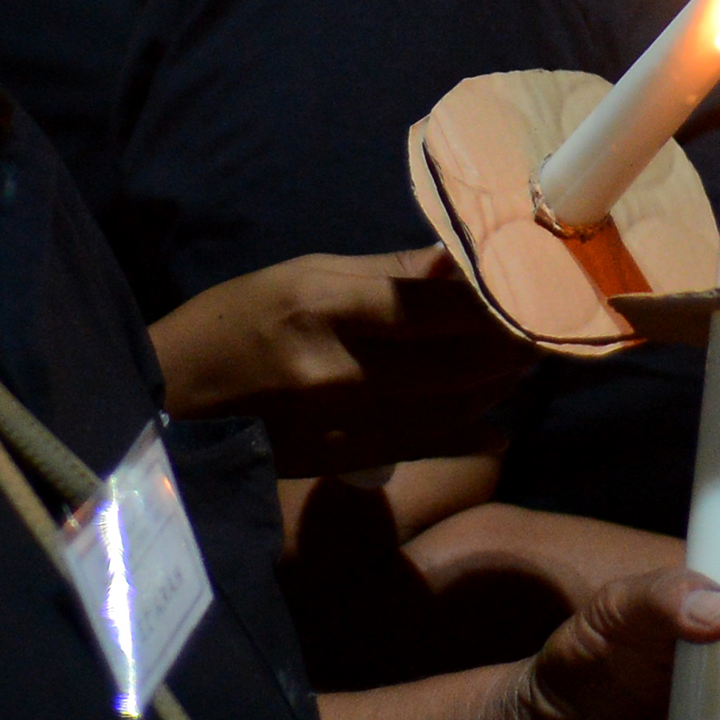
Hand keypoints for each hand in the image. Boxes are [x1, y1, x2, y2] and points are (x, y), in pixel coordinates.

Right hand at [150, 247, 533, 476]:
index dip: (496, 298)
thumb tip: (458, 259)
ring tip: (524, 364)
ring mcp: (342, 422)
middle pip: (455, 358)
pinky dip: (467, 432)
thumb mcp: (298, 274)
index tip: (538, 285)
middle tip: (549, 328)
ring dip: (496, 386)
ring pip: (449, 406)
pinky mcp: (342, 460)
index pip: (434, 303)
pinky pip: (423, 446)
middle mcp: (339, 368)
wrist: (170, 403)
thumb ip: (385, 273)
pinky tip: (495, 422)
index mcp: (326, 305)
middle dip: (512, 344)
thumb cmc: (233, 322)